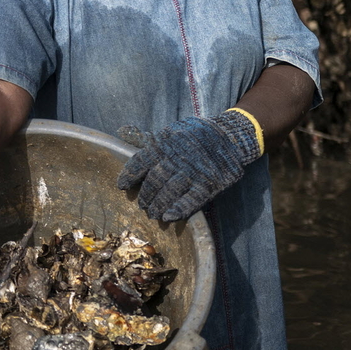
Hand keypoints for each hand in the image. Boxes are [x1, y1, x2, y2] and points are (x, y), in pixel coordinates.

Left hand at [117, 111, 261, 221]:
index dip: (129, 176)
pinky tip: (169, 217)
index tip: (122, 187)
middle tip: (143, 206)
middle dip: (145, 196)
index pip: (140, 162)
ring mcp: (193, 172)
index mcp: (164, 144)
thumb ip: (148, 139)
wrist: (229, 136)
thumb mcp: (171, 132)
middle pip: (153, 181)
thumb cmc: (195, 136)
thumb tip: (121, 132)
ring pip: (168, 193)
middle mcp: (176, 158)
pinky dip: (178, 210)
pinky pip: (191, 201)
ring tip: (153, 213)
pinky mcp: (209, 184)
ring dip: (158, 206)